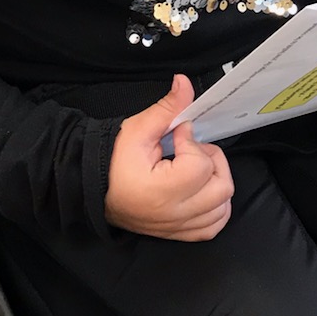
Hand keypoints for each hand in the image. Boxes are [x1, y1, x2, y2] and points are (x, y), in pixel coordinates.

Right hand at [105, 74, 234, 239]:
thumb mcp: (138, 129)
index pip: (199, 166)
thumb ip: (167, 108)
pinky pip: (214, 225)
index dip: (191, 142)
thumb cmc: (113, 161)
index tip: (178, 135)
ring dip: (217, 182)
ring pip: (222, 207)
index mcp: (159, 191)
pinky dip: (216, 206)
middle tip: (191, 149)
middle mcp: (172, 214)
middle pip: (221, 186)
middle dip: (212, 160)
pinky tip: (203, 189)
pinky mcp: (180, 233)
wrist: (94, 190)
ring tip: (196, 169)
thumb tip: (185, 82)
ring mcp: (178, 227)